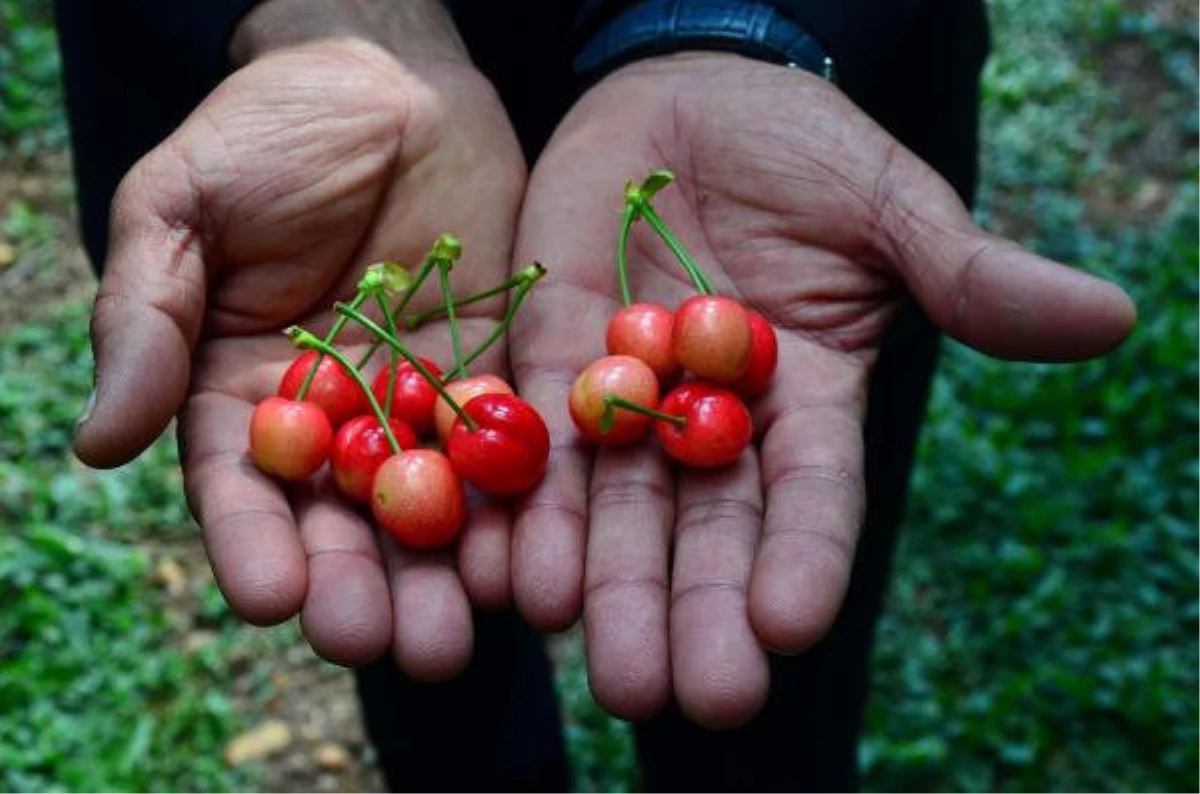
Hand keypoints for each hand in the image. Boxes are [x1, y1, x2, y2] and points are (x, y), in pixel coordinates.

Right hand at [73, 10, 525, 679]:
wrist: (386, 80)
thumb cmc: (265, 133)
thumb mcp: (180, 211)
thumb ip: (145, 320)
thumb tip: (95, 444)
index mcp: (242, 395)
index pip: (242, 488)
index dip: (254, 545)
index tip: (271, 598)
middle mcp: (336, 419)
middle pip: (345, 522)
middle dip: (363, 586)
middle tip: (383, 645)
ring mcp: (423, 402)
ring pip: (437, 505)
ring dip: (448, 573)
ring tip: (462, 632)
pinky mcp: (499, 372)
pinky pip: (514, 446)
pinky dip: (524, 504)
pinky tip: (533, 557)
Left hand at [508, 54, 1134, 726]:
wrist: (687, 93)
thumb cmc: (804, 148)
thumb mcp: (889, 206)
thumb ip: (969, 274)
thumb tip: (1109, 318)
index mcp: (808, 399)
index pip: (813, 496)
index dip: (805, 558)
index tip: (788, 627)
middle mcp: (714, 421)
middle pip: (705, 531)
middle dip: (693, 610)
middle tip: (684, 693)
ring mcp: (627, 396)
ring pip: (611, 507)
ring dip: (599, 583)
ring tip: (588, 652)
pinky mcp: (551, 357)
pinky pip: (531, 438)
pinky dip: (521, 502)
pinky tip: (507, 570)